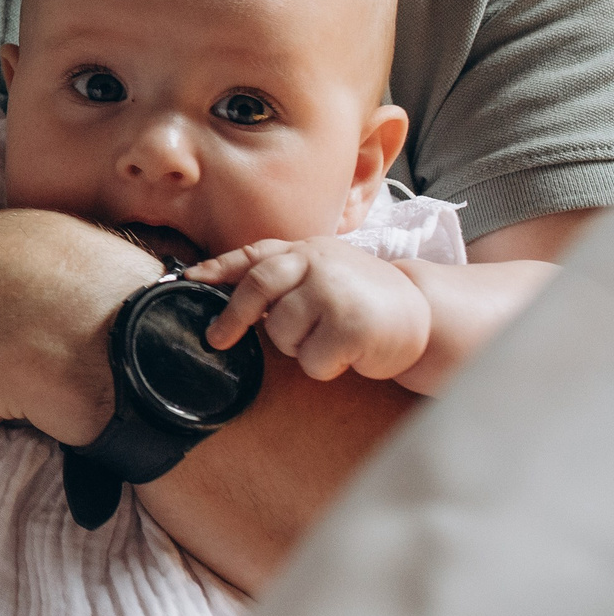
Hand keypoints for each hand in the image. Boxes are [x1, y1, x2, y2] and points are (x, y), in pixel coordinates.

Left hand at [189, 238, 432, 381]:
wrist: (426, 312)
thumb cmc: (364, 296)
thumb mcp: (323, 271)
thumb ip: (282, 274)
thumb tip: (221, 288)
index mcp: (308, 249)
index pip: (255, 256)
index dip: (219, 269)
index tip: (189, 279)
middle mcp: (318, 263)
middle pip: (257, 287)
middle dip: (234, 316)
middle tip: (217, 338)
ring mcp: (333, 293)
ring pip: (281, 334)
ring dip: (298, 347)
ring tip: (328, 337)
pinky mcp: (349, 327)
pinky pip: (311, 361)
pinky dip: (323, 365)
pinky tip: (347, 352)